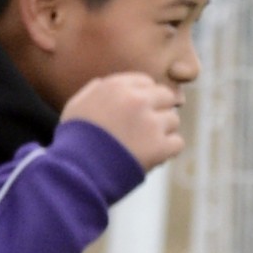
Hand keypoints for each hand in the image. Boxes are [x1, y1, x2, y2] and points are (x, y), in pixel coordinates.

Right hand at [63, 72, 185, 173]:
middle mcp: (138, 100)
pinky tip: (150, 156)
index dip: (144, 97)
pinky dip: (167, 151)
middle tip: (145, 128)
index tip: (137, 111)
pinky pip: (177, 143)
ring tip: (142, 145)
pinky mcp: (160, 146)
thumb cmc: (74, 139)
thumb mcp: (77, 105)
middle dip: (158, 110)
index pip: (146, 82)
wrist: (76, 171)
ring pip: (173, 120)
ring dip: (162, 132)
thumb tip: (106, 84)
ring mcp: (151, 123)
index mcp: (117, 87)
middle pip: (166, 97)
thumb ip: (95, 90)